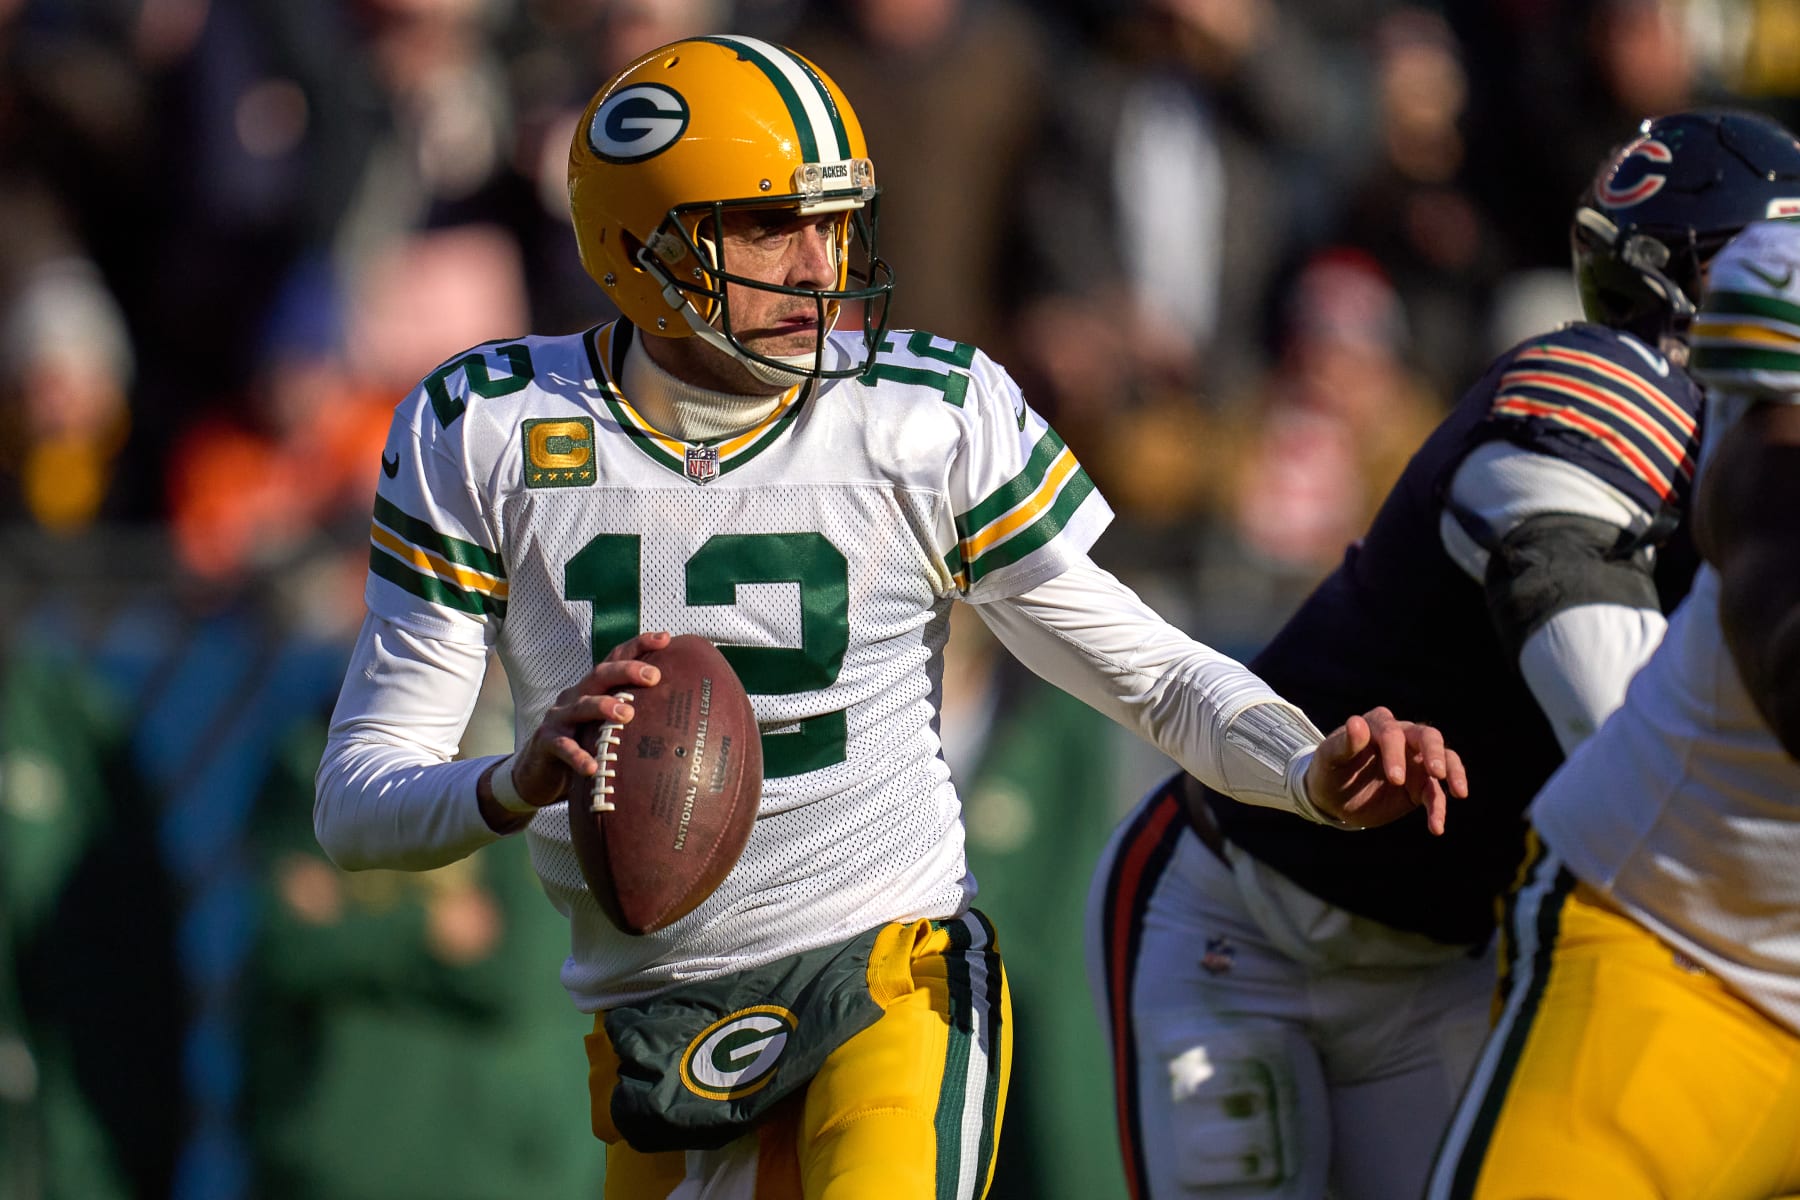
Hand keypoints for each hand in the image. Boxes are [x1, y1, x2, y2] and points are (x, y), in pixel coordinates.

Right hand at [482, 631, 669, 819]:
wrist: (538, 772)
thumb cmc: (583, 744)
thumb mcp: (605, 726)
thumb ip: (633, 718)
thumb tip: (682, 721)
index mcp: (594, 688)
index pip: (616, 659)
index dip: (639, 646)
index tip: (666, 638)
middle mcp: (576, 695)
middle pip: (600, 674)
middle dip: (627, 671)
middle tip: (654, 676)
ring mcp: (559, 717)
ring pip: (582, 706)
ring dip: (604, 706)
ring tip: (627, 714)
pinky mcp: (546, 742)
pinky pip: (564, 747)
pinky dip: (577, 755)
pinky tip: (592, 766)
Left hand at [1302, 707, 1466, 833]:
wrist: (1332, 797)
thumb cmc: (1329, 770)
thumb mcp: (1329, 759)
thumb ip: (1344, 743)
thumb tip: (1356, 723)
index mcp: (1378, 725)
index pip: (1393, 732)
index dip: (1396, 753)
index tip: (1395, 779)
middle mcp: (1402, 738)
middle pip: (1428, 736)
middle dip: (1435, 753)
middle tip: (1437, 774)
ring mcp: (1414, 761)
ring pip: (1444, 759)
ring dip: (1453, 773)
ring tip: (1459, 793)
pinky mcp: (1420, 785)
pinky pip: (1436, 794)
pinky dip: (1439, 809)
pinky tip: (1436, 828)